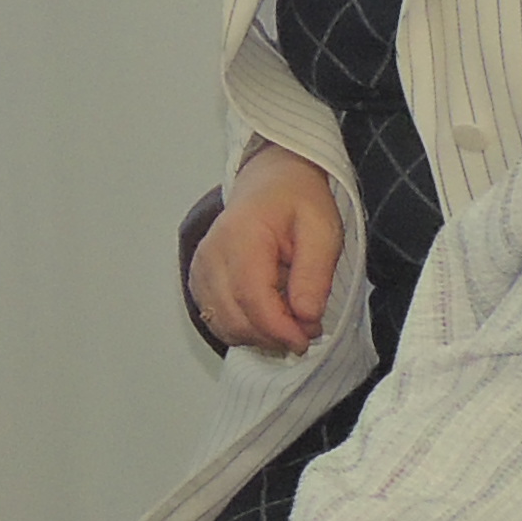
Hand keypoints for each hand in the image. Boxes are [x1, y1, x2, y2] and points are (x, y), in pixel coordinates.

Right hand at [188, 138, 344, 352]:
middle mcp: (212, 253)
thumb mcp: (323, 230)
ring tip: (289, 316)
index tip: (306, 339)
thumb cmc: (296, 201)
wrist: (271, 181)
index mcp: (242, 236)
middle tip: (307, 328)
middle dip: (273, 336)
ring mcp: (201, 267)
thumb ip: (315, 274)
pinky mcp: (199, 279)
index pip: (252, 298)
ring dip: (259, 334)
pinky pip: (216, 319)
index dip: (279, 328)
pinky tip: (268, 313)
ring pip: (223, 324)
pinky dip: (244, 328)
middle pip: (234, 317)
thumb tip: (306, 316)